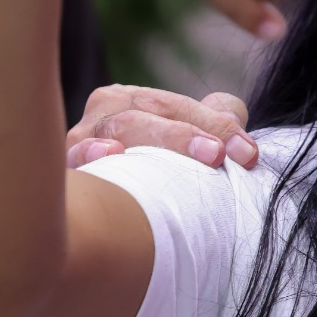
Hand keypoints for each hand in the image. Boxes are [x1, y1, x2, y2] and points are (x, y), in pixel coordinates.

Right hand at [66, 86, 254, 170]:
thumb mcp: (184, 137)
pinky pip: (75, 161)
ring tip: (184, 152)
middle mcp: (101, 115)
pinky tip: (112, 152)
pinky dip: (91, 153)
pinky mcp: (67, 174)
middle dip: (186, 135)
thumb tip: (236, 118)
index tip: (248, 154)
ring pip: (119, 131)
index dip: (217, 125)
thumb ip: (214, 120)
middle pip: (147, 114)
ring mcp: (78, 142)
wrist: (97, 217)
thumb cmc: (149, 171)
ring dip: (156, 140)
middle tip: (219, 155)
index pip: (178, 106)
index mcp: (129, 100)